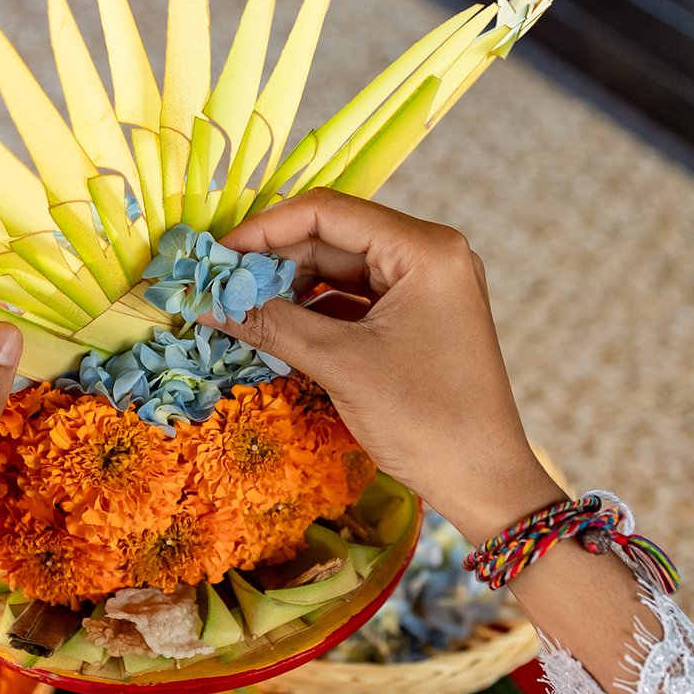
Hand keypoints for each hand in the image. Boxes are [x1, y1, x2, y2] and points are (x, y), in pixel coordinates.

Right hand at [213, 189, 562, 543]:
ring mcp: (426, 287)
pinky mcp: (418, 318)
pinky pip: (355, 300)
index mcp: (424, 249)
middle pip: (333, 237)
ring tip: (240, 308)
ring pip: (340, 269)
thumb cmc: (426, 419)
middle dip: (273, 260)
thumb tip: (209, 300)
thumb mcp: (341, 365)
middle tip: (218, 285)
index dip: (264, 229)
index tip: (216, 256)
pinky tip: (275, 327)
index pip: (328, 212)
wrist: (485, 481)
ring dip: (289, 287)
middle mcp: (430, 255)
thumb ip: (272, 323)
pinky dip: (314, 311)